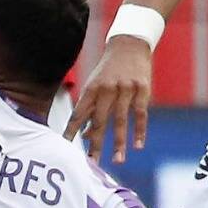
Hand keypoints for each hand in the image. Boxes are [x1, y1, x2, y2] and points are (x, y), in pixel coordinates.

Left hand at [67, 37, 152, 162]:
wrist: (129, 44)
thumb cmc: (108, 70)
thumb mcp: (95, 86)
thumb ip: (90, 110)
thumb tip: (84, 135)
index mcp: (91, 88)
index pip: (79, 113)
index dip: (71, 130)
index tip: (65, 146)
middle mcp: (107, 89)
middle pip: (99, 121)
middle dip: (95, 144)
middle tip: (92, 164)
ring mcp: (125, 89)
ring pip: (120, 120)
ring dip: (119, 142)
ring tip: (117, 161)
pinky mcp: (142, 89)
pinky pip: (141, 114)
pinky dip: (139, 130)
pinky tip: (137, 146)